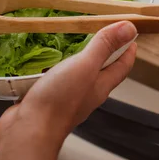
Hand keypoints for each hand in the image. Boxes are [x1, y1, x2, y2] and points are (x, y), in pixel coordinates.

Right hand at [0, 21, 137, 159]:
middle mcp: (87, 92)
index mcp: (101, 85)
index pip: (122, 65)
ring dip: (77, 57)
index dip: (128, 48)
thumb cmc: (60, 100)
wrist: (29, 131)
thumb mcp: (85, 65)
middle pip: (102, 69)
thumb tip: (129, 28)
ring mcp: (68, 96)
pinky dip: (54, 66)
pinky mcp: (48, 97)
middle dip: (104, 50)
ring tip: (72, 40)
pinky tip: (45, 58)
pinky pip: (56, 78)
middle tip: (101, 31)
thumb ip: (104, 46)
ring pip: (78, 73)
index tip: (129, 33)